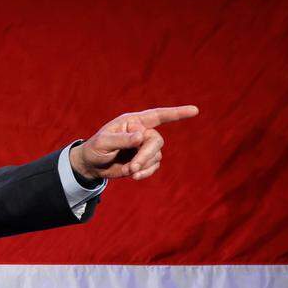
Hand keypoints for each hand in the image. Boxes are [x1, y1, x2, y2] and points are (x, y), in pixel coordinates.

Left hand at [69, 105, 198, 180]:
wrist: (92, 165)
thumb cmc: (95, 149)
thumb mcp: (103, 143)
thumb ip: (121, 139)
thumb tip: (141, 136)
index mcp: (132, 122)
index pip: (157, 116)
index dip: (176, 113)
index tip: (194, 111)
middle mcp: (141, 132)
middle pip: (156, 141)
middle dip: (146, 155)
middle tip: (133, 168)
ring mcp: (144, 147)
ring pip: (156, 155)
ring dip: (143, 165)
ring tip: (128, 171)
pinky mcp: (145, 160)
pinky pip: (154, 166)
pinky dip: (145, 172)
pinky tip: (133, 175)